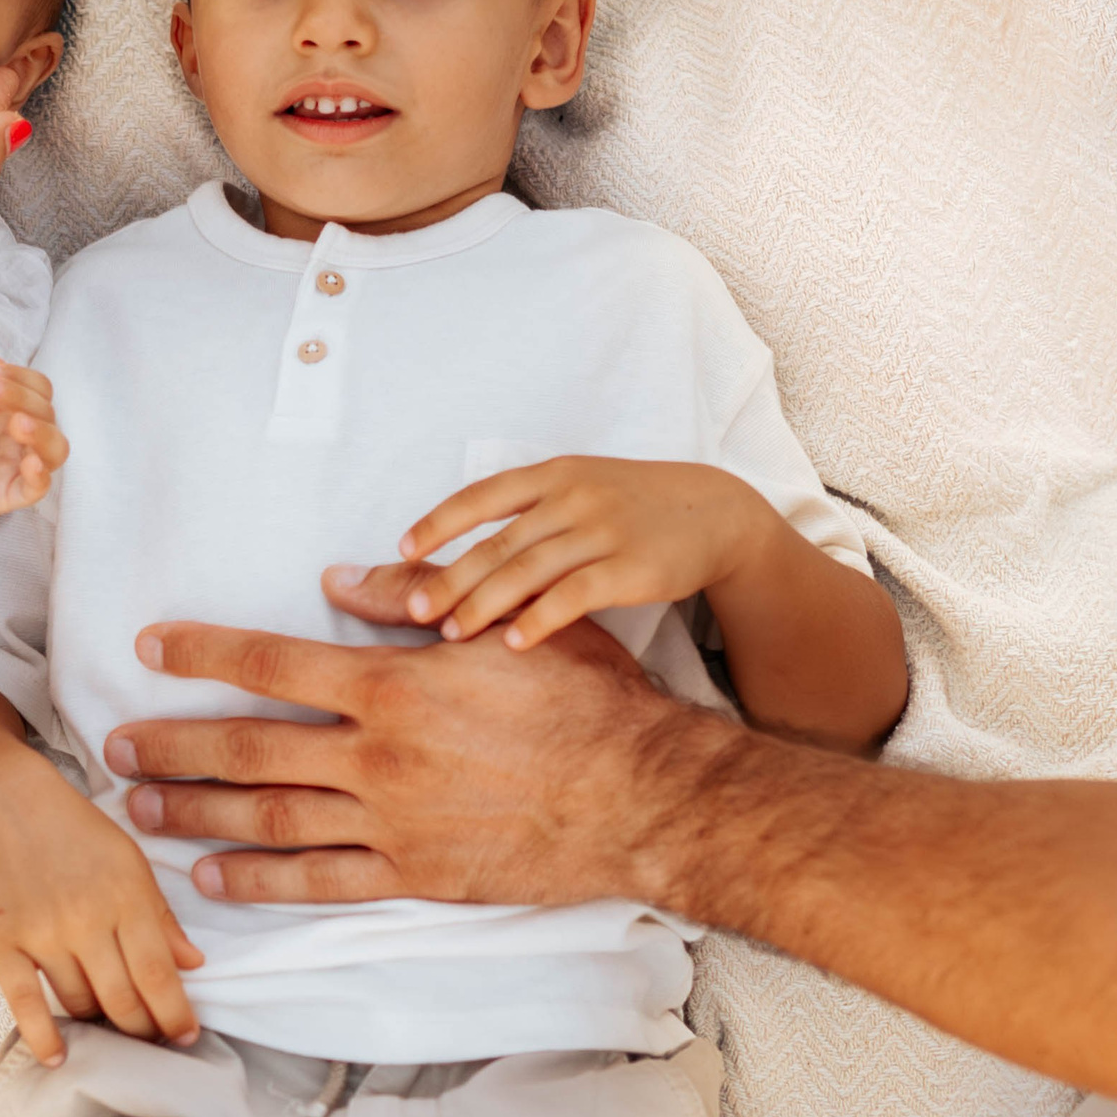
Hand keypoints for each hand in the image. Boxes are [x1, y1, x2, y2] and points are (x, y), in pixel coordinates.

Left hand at [0, 358, 67, 522]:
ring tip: (18, 423)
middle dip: (22, 398)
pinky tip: (30, 462)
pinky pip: (39, 487)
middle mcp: (28, 434)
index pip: (39, 387)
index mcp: (19, 407)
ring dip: (42, 433)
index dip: (21, 377)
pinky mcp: (13, 492)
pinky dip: (40, 475)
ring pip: (56, 449)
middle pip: (47, 412)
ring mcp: (23, 463)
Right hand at [0, 756, 203, 1065]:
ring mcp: (42, 933)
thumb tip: (193, 963)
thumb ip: (161, 916)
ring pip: (80, 1003)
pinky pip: (25, 1002)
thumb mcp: (131, 861)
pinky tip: (59, 1055)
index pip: (158, 974)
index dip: (175, 1014)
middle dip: (142, 1029)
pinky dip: (43, 1035)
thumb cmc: (75, 831)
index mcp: (125, 896)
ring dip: (100, 1024)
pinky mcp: (2, 943)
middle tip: (150, 1039)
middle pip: (122, 999)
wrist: (5, 804)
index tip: (185, 1035)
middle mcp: (86, 918)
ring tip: (111, 1029)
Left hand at [103, 614, 718, 908]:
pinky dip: (259, 880)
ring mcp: (392, 822)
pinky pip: (319, 882)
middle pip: (248, 748)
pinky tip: (214, 874)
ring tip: (141, 805)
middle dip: (173, 745)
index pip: (272, 662)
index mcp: (393, 685)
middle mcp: (378, 756)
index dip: (203, 653)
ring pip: (268, 820)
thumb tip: (340, 576)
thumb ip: (413, 600)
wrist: (644, 798)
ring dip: (196, 812)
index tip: (151, 646)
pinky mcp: (415, 875)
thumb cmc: (586, 702)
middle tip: (115, 746)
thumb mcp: (505, 628)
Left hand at [384, 457, 774, 648]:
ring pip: (528, 571)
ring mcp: (603, 531)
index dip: (439, 522)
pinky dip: (539, 619)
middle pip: (498, 542)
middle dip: (451, 578)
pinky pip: (574, 596)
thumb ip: (527, 512)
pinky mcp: (631, 568)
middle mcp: (573, 497)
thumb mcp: (580, 488)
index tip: (402, 549)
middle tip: (413, 609)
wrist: (714, 511)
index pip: (482, 496)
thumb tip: (460, 550)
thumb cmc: (631, 505)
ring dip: (484, 605)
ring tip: (450, 634)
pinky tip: (512, 642)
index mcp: (553, 474)